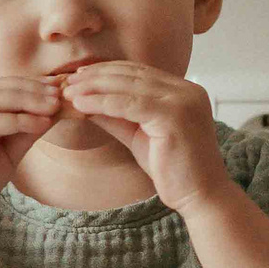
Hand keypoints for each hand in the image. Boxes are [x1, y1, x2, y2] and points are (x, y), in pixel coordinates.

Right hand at [0, 75, 63, 232]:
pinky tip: (40, 124)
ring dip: (28, 102)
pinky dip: (18, 121)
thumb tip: (56, 107)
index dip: (28, 84)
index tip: (57, 87)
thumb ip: (25, 127)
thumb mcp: (7, 149)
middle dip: (30, 90)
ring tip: (55, 106)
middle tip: (60, 93)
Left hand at [61, 62, 234, 212]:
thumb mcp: (140, 136)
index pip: (140, 72)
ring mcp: (183, 101)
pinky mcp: (174, 117)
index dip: (108, 71)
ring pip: (129, 86)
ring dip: (94, 87)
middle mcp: (187, 91)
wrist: (200, 196)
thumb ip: (117, 117)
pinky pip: (129, 104)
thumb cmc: (173, 170)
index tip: (80, 77)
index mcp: (184, 91)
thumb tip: (85, 103)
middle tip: (67, 82)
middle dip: (97, 76)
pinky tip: (81, 105)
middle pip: (133, 74)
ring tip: (69, 93)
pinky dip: (102, 102)